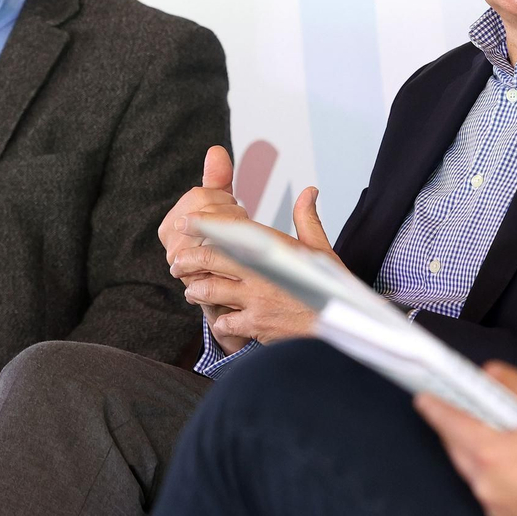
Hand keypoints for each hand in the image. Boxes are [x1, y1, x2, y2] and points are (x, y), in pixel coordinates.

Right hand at [157, 145, 243, 331]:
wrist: (228, 292)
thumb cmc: (224, 245)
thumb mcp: (221, 208)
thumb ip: (217, 179)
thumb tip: (216, 151)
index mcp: (171, 225)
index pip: (200, 196)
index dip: (224, 201)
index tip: (232, 211)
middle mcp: (172, 247)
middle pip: (209, 215)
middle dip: (232, 219)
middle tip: (239, 230)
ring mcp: (184, 268)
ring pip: (217, 236)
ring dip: (237, 239)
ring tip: (240, 245)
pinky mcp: (201, 287)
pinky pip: (224, 262)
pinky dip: (237, 259)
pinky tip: (241, 261)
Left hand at [171, 186, 339, 349]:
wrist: (340, 322)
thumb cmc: (330, 286)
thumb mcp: (321, 248)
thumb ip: (307, 218)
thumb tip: (309, 191)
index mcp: (273, 248)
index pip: (228, 230)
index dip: (202, 225)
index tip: (186, 223)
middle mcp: (260, 271)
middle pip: (209, 258)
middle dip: (186, 260)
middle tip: (177, 262)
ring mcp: (255, 299)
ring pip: (210, 290)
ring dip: (196, 290)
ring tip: (192, 289)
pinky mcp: (256, 324)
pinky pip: (225, 322)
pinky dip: (219, 321)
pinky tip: (220, 318)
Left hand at [416, 362, 516, 515]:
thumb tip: (492, 374)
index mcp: (493, 453)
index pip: (450, 423)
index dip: (435, 405)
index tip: (423, 394)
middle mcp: (489, 485)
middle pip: (458, 449)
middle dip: (457, 425)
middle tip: (463, 404)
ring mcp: (500, 507)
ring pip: (474, 470)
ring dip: (477, 447)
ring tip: (497, 426)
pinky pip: (492, 488)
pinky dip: (494, 469)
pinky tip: (515, 455)